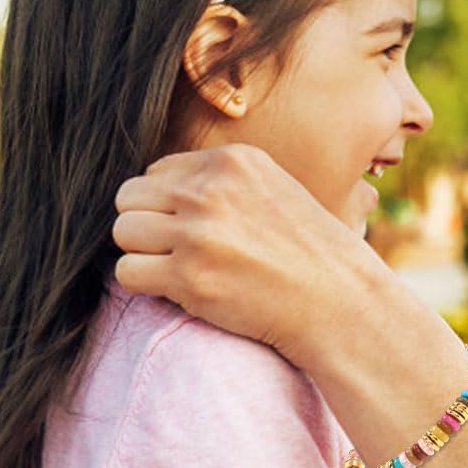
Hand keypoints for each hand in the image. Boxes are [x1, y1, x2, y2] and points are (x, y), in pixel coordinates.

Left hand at [113, 144, 384, 368]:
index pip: (159, 171)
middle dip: (151, 226)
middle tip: (185, 254)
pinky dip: (146, 286)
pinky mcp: (189, 277)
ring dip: (146, 255)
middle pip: (131, 197)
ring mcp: (199, 233)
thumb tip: (161, 192)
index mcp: (234, 161)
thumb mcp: (278, 193)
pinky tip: (184, 292)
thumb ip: (225, 184)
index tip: (202, 232)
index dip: (172, 206)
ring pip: (124, 232)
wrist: (343, 306)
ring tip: (185, 272)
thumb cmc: (316, 257)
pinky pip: (128, 272)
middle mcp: (212, 190)